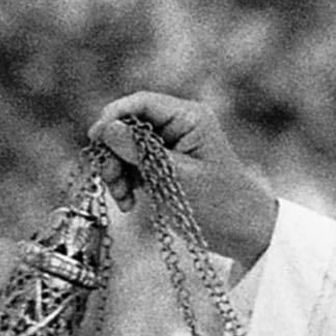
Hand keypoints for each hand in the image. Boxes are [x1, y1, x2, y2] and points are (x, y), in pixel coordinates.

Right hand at [87, 91, 278, 268]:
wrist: (240, 232)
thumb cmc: (219, 202)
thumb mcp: (179, 176)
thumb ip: (142, 152)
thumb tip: (107, 128)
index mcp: (189, 118)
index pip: (141, 103)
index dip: (114, 116)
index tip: (95, 138)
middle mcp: (176, 127)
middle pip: (126, 125)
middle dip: (113, 151)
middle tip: (111, 178)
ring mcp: (166, 147)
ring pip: (122, 148)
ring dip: (115, 171)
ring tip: (123, 197)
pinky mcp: (158, 167)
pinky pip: (128, 166)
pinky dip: (122, 182)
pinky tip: (128, 203)